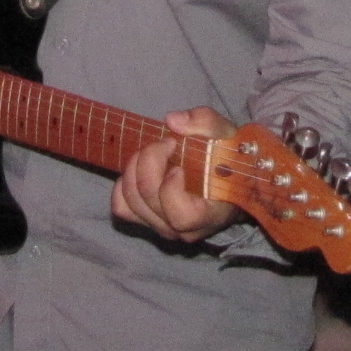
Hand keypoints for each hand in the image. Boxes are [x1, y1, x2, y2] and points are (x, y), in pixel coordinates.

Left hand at [112, 107, 238, 242]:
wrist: (227, 182)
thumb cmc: (229, 161)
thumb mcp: (227, 136)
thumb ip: (206, 123)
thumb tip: (172, 120)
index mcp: (209, 216)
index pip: (181, 216)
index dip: (171, 188)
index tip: (179, 165)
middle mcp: (184, 230)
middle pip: (148, 199)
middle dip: (149, 161)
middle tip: (165, 143)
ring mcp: (162, 227)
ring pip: (130, 201)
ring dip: (134, 168)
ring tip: (154, 152)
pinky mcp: (146, 220)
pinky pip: (121, 206)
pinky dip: (124, 185)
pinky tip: (140, 170)